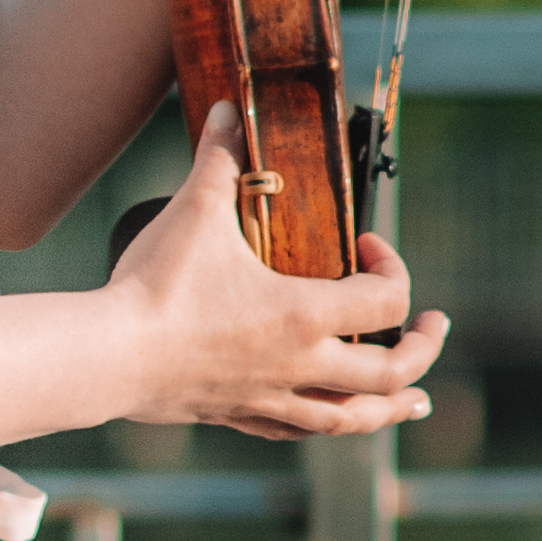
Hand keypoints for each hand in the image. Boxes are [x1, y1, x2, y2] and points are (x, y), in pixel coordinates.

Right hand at [109, 105, 448, 440]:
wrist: (108, 357)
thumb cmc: (157, 285)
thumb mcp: (195, 210)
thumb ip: (219, 158)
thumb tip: (227, 109)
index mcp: (303, 315)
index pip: (386, 301)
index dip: (393, 268)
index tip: (369, 245)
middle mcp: (298, 364)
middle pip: (389, 374)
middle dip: (422, 351)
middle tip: (433, 327)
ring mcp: (270, 397)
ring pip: (351, 419)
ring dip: (391, 407)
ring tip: (416, 401)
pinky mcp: (238, 415)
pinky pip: (298, 430)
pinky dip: (327, 422)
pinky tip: (331, 416)